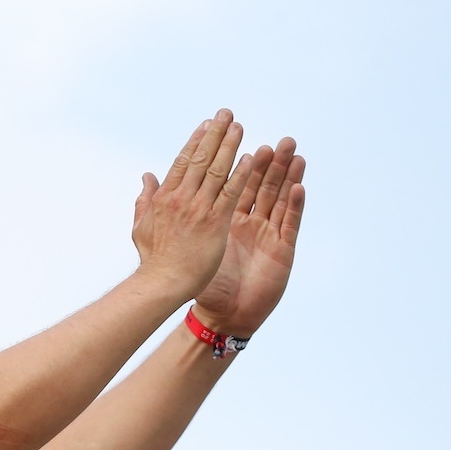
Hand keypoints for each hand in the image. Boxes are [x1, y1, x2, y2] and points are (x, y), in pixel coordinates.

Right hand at [131, 111, 257, 300]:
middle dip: (215, 133)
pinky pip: (230, 192)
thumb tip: (146, 176)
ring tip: (239, 127)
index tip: (207, 124)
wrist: (164, 282)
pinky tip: (251, 159)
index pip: (182, 161)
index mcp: (163, 197)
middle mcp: (181, 198)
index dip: (196, 140)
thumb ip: (144, 198)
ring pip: (217, 170)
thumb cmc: (153, 259)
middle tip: (227, 114)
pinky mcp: (215, 222)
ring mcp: (198, 209)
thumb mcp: (141, 225)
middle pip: (201, 159)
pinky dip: (240, 174)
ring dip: (229, 146)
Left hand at [189, 137, 305, 336]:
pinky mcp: (282, 250)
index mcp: (227, 219)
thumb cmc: (205, 284)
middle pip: (263, 186)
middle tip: (280, 139)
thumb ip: (174, 213)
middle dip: (271, 163)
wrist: (223, 314)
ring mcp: (268, 235)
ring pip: (281, 199)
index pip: (234, 183)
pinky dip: (295, 205)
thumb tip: (151, 185)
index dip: (237, 160)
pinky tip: (299, 186)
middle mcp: (251, 223)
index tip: (238, 134)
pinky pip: (290, 224)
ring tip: (295, 152)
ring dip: (289, 175)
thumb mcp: (187, 245)